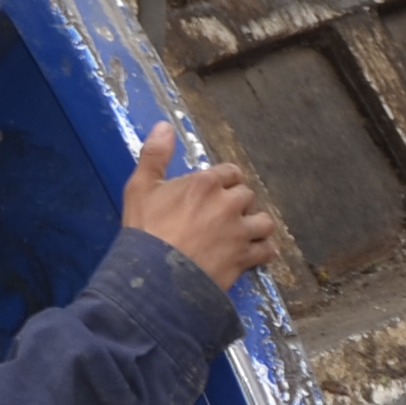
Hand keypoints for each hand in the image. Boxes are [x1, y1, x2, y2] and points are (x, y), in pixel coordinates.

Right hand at [122, 123, 284, 283]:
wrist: (152, 278)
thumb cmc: (144, 232)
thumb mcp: (139, 188)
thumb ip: (154, 155)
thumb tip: (164, 125)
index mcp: (205, 183)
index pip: (230, 172)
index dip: (223, 182)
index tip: (213, 193)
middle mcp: (227, 204)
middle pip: (247, 195)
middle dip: (237, 203)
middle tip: (221, 215)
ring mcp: (238, 232)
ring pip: (264, 221)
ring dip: (255, 225)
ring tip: (241, 232)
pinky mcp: (244, 258)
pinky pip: (266, 250)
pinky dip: (261, 251)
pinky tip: (251, 253)